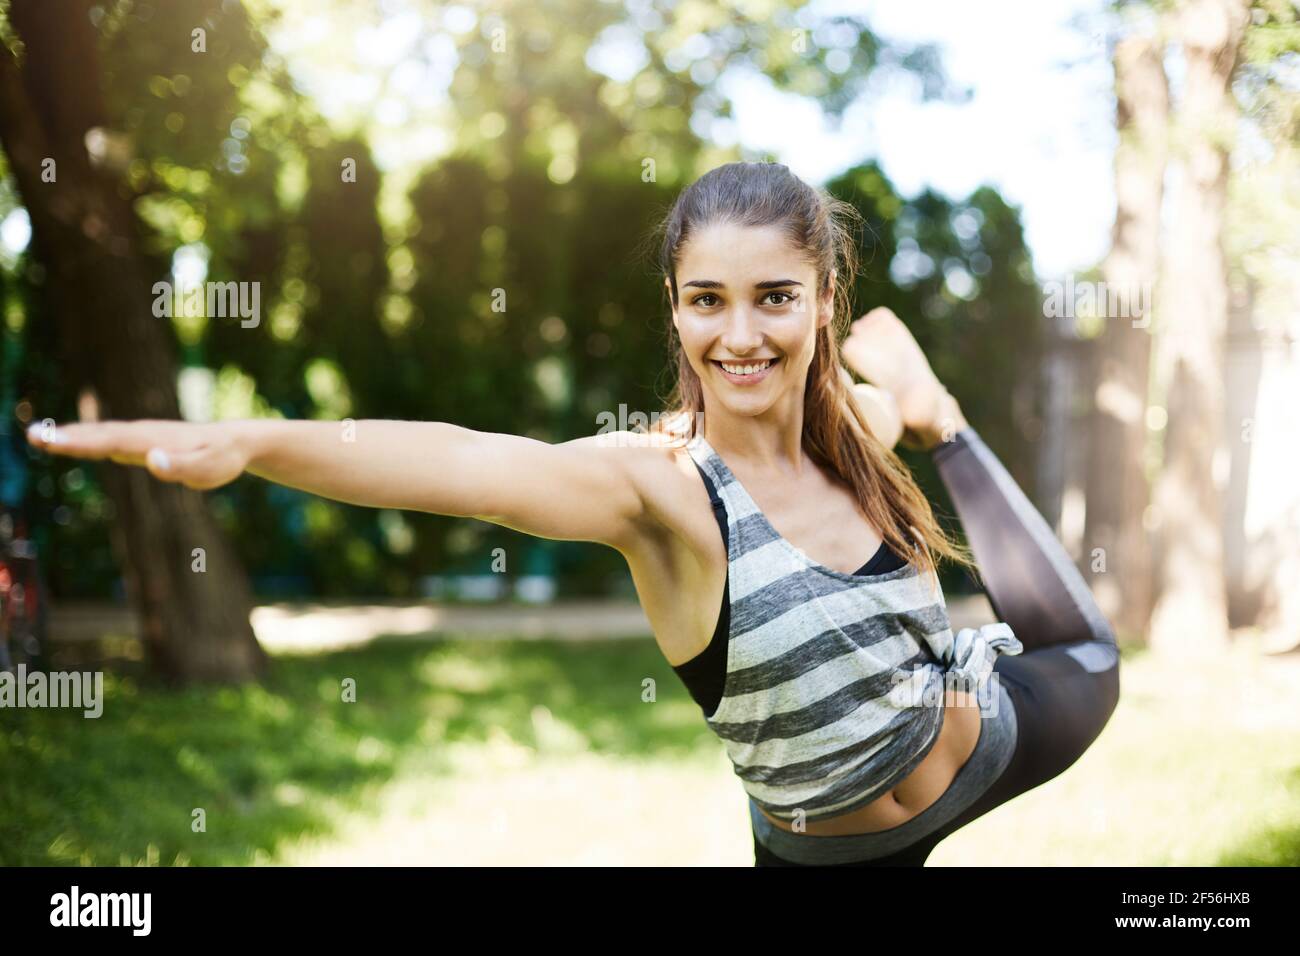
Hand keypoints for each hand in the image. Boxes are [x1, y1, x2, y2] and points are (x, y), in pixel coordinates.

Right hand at [26, 419, 250, 490]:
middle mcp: (143, 434)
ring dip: (71, 435)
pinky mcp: (144, 442)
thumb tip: (152, 460)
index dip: (80, 442)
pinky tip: (72, 441)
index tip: (50, 440)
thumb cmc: (223, 458)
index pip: (110, 441)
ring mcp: (142, 436)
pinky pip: (109, 439)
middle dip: (66, 436)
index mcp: (153, 440)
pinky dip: (87, 438)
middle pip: (99, 434)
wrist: (237, 442)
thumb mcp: (209, 468)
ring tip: (40, 437)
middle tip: (32, 436)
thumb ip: (181, 466)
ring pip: (101, 434)